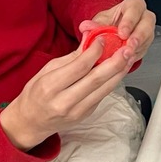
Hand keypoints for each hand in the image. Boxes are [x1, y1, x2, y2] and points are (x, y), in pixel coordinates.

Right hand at [0, 41, 132, 150]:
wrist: (31, 121)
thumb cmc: (36, 93)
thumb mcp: (47, 70)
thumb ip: (71, 58)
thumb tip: (90, 40)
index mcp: (51, 86)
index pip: (79, 66)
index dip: (95, 51)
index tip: (103, 39)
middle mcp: (64, 101)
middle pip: (96, 79)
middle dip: (115, 62)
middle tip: (126, 48)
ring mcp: (77, 111)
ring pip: (104, 89)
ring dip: (119, 72)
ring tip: (129, 58)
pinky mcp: (85, 115)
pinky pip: (102, 96)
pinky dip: (112, 82)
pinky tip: (118, 71)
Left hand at [79, 0, 155, 63]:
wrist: (111, 32)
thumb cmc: (109, 22)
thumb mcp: (100, 21)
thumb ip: (93, 24)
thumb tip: (85, 27)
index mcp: (133, 5)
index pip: (135, 9)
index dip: (129, 22)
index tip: (122, 33)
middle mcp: (143, 17)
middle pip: (146, 25)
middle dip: (138, 37)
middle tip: (128, 46)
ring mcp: (146, 31)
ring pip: (147, 39)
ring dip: (136, 49)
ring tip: (126, 56)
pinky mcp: (145, 45)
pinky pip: (142, 51)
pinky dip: (134, 56)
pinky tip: (126, 60)